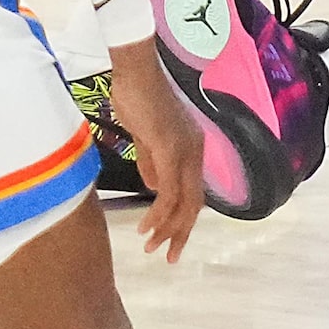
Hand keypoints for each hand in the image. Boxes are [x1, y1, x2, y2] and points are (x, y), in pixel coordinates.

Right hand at [102, 45, 204, 259]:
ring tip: (151, 246)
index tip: (169, 242)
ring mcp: (185, 150)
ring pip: (183, 202)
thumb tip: (156, 190)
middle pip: (195, 204)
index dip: (183, 221)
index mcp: (192, 149)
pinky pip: (169, 191)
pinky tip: (147, 227)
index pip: (193, 194)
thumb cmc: (137, 99)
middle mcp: (195, 152)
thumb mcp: (146, 139)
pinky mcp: (170, 149)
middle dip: (181, 233)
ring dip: (167, 228)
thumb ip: (153, 163)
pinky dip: (159, 213)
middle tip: (168, 257)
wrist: (133, 72)